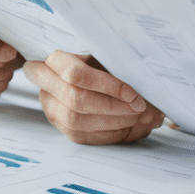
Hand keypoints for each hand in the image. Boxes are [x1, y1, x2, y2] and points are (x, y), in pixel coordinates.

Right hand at [23, 53, 164, 144]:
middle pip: (77, 102)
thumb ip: (118, 65)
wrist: (77, 75)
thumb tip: (146, 80)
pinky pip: (85, 137)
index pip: (77, 75)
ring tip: (142, 118)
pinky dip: (111, 134)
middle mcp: (47, 88)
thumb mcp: (104, 55)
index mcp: (56, 61)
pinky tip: (131, 127)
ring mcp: (52, 111)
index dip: (107, 86)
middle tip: (142, 108)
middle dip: (115, 108)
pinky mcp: (62, 129)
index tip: (134, 95)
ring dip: (115, 123)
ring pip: (78, 123)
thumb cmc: (96, 62)